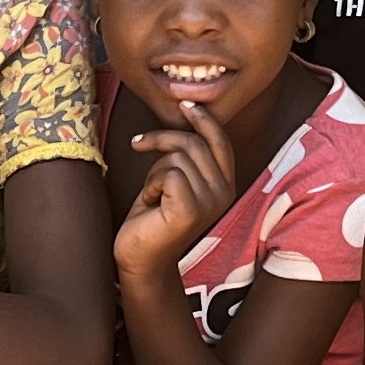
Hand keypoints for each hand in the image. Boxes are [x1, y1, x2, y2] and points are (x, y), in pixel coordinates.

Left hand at [113, 100, 242, 286]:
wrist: (140, 259)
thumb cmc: (152, 218)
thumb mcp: (175, 180)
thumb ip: (186, 156)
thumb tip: (184, 115)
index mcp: (225, 185)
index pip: (220, 141)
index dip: (203, 120)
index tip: (184, 104)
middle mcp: (225, 193)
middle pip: (194, 143)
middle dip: (162, 140)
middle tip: (139, 144)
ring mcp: (210, 202)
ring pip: (177, 157)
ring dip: (154, 171)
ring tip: (152, 195)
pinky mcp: (192, 210)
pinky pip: (168, 174)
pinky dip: (151, 185)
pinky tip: (150, 204)